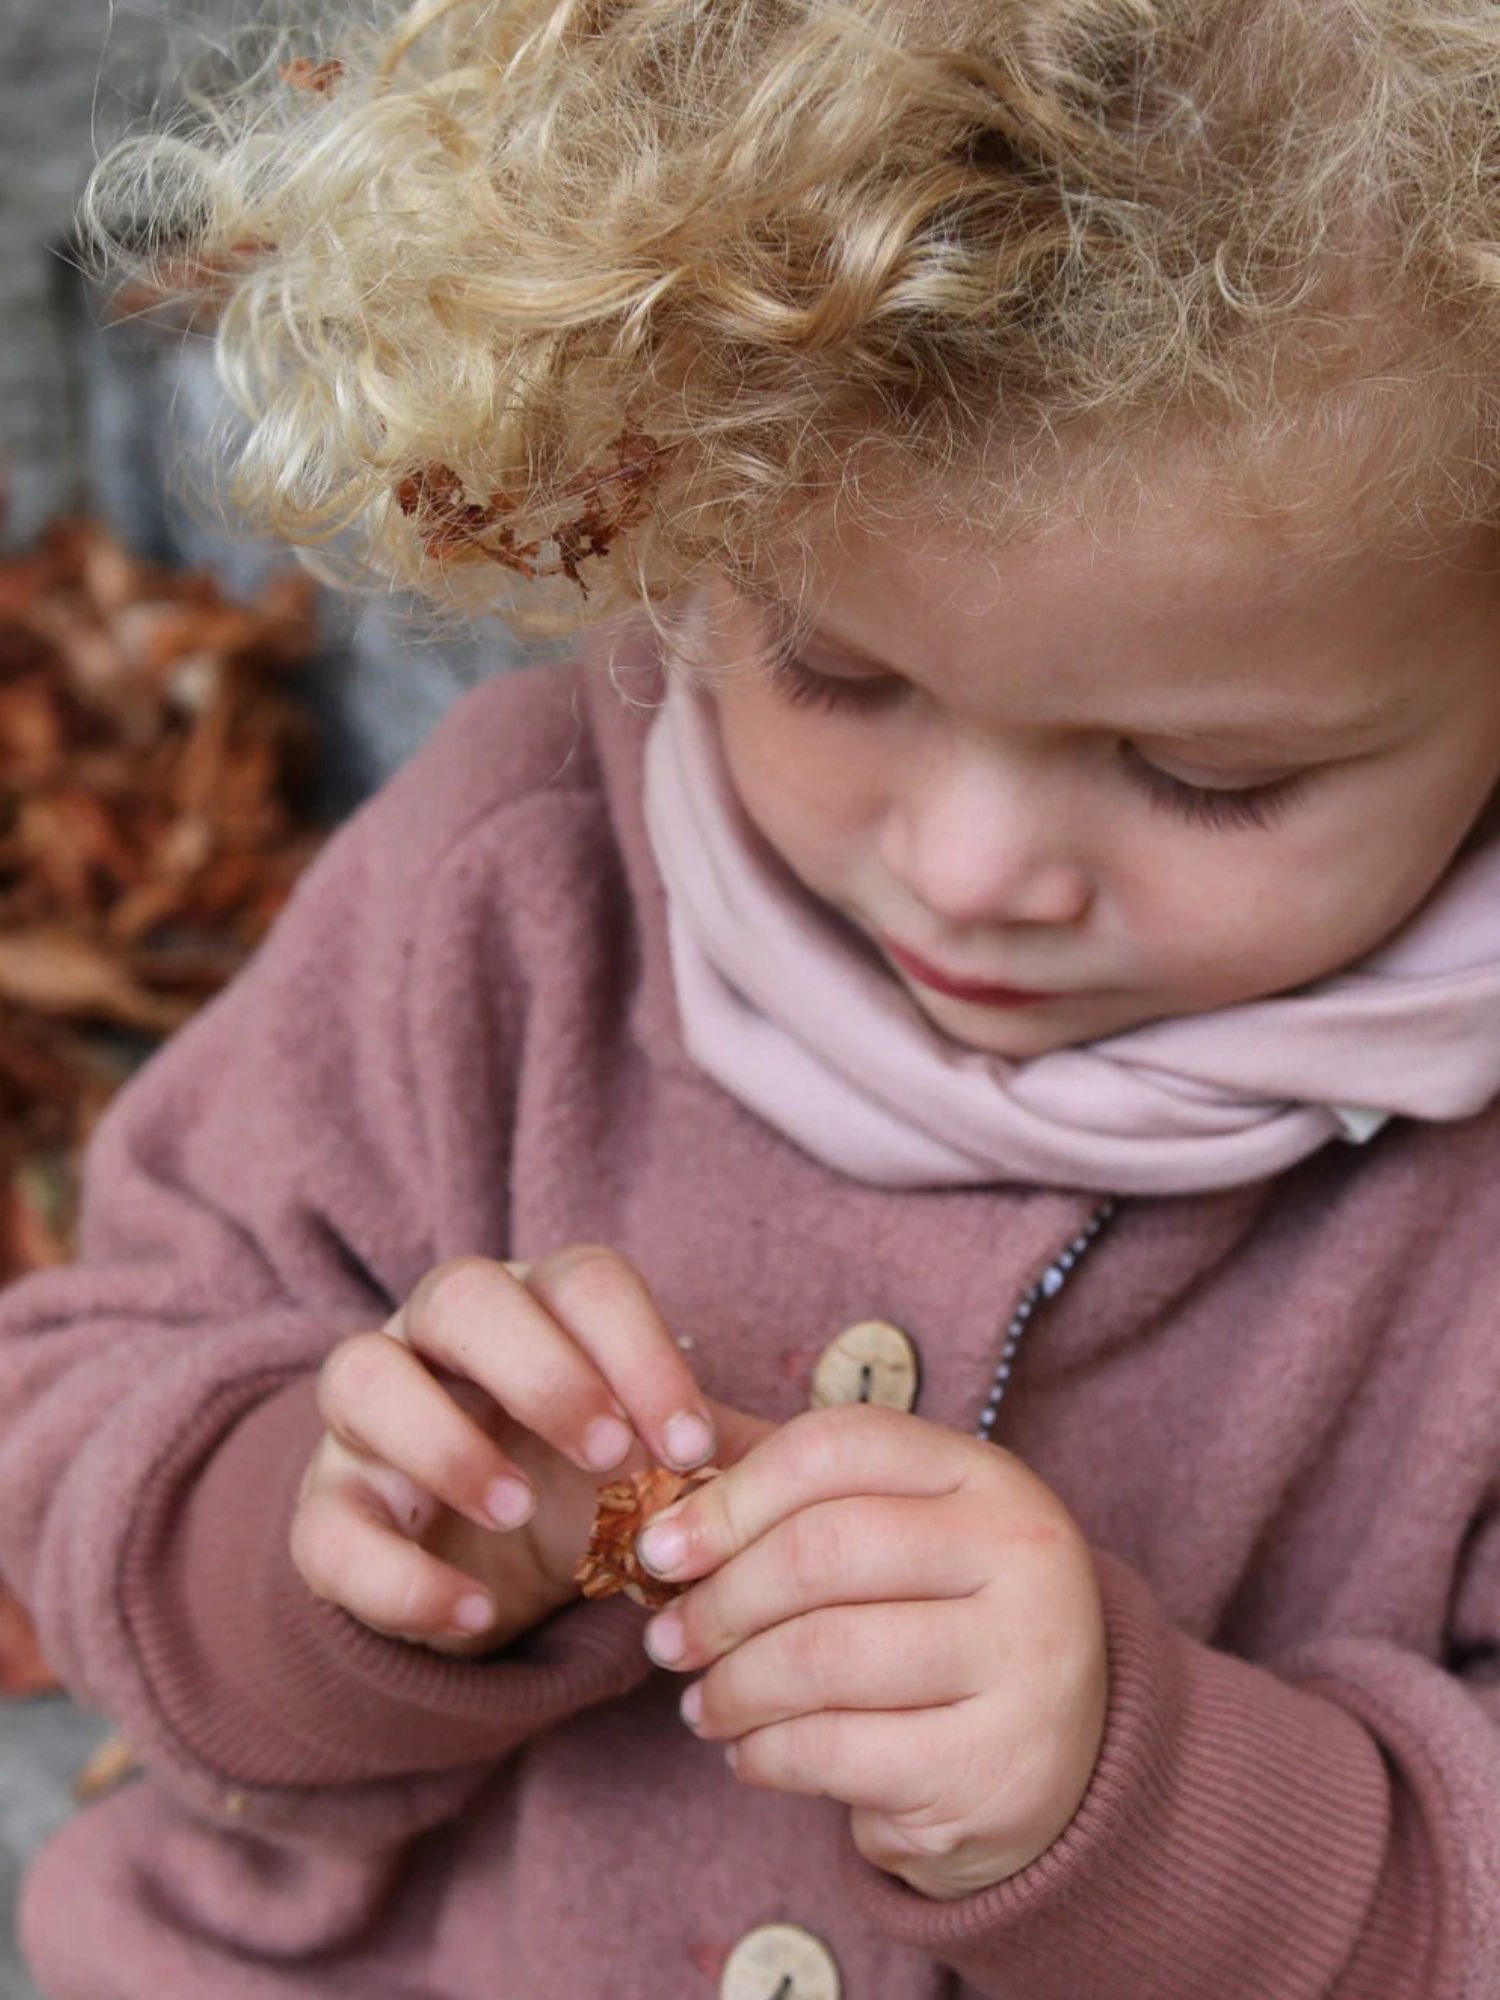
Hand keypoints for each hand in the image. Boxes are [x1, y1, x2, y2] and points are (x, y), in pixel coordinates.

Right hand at [291, 1247, 730, 1654]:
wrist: (483, 1574)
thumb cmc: (586, 1491)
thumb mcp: (655, 1468)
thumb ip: (716, 1454)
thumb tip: (814, 1463)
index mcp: (536, 1309)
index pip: (581, 1278)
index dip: (639, 1347)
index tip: (694, 1438)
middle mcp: (439, 1340)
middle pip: (459, 1292)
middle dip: (539, 1366)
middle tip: (610, 1454)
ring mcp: (367, 1420)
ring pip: (361, 1376)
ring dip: (442, 1441)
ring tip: (518, 1509)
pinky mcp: (325, 1511)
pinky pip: (329, 1526)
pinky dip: (398, 1575)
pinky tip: (474, 1617)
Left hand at [632, 1403, 1107, 1900]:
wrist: (1061, 1763)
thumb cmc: (942, 1626)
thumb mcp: (895, 1535)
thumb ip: (794, 1494)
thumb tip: (661, 1472)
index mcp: (985, 1475)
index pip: (836, 1447)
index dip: (732, 1495)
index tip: (664, 1548)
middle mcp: (1022, 1551)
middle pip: (820, 1551)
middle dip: (719, 1602)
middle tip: (668, 1640)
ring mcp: (1023, 1658)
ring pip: (820, 1656)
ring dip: (733, 1688)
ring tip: (701, 1706)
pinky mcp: (997, 1763)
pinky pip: (836, 1750)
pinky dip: (767, 1755)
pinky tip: (751, 1755)